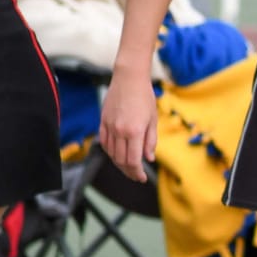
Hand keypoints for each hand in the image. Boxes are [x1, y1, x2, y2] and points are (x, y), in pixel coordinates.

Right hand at [99, 65, 157, 182]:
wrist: (129, 78)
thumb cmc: (144, 97)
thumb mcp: (153, 120)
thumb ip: (150, 141)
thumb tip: (148, 158)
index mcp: (135, 131)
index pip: (133, 161)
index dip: (137, 173)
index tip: (142, 178)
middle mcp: (120, 131)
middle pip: (120, 160)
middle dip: (128, 171)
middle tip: (136, 175)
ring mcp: (109, 125)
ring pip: (111, 152)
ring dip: (119, 163)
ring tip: (127, 166)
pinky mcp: (103, 120)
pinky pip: (104, 141)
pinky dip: (109, 150)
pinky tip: (116, 153)